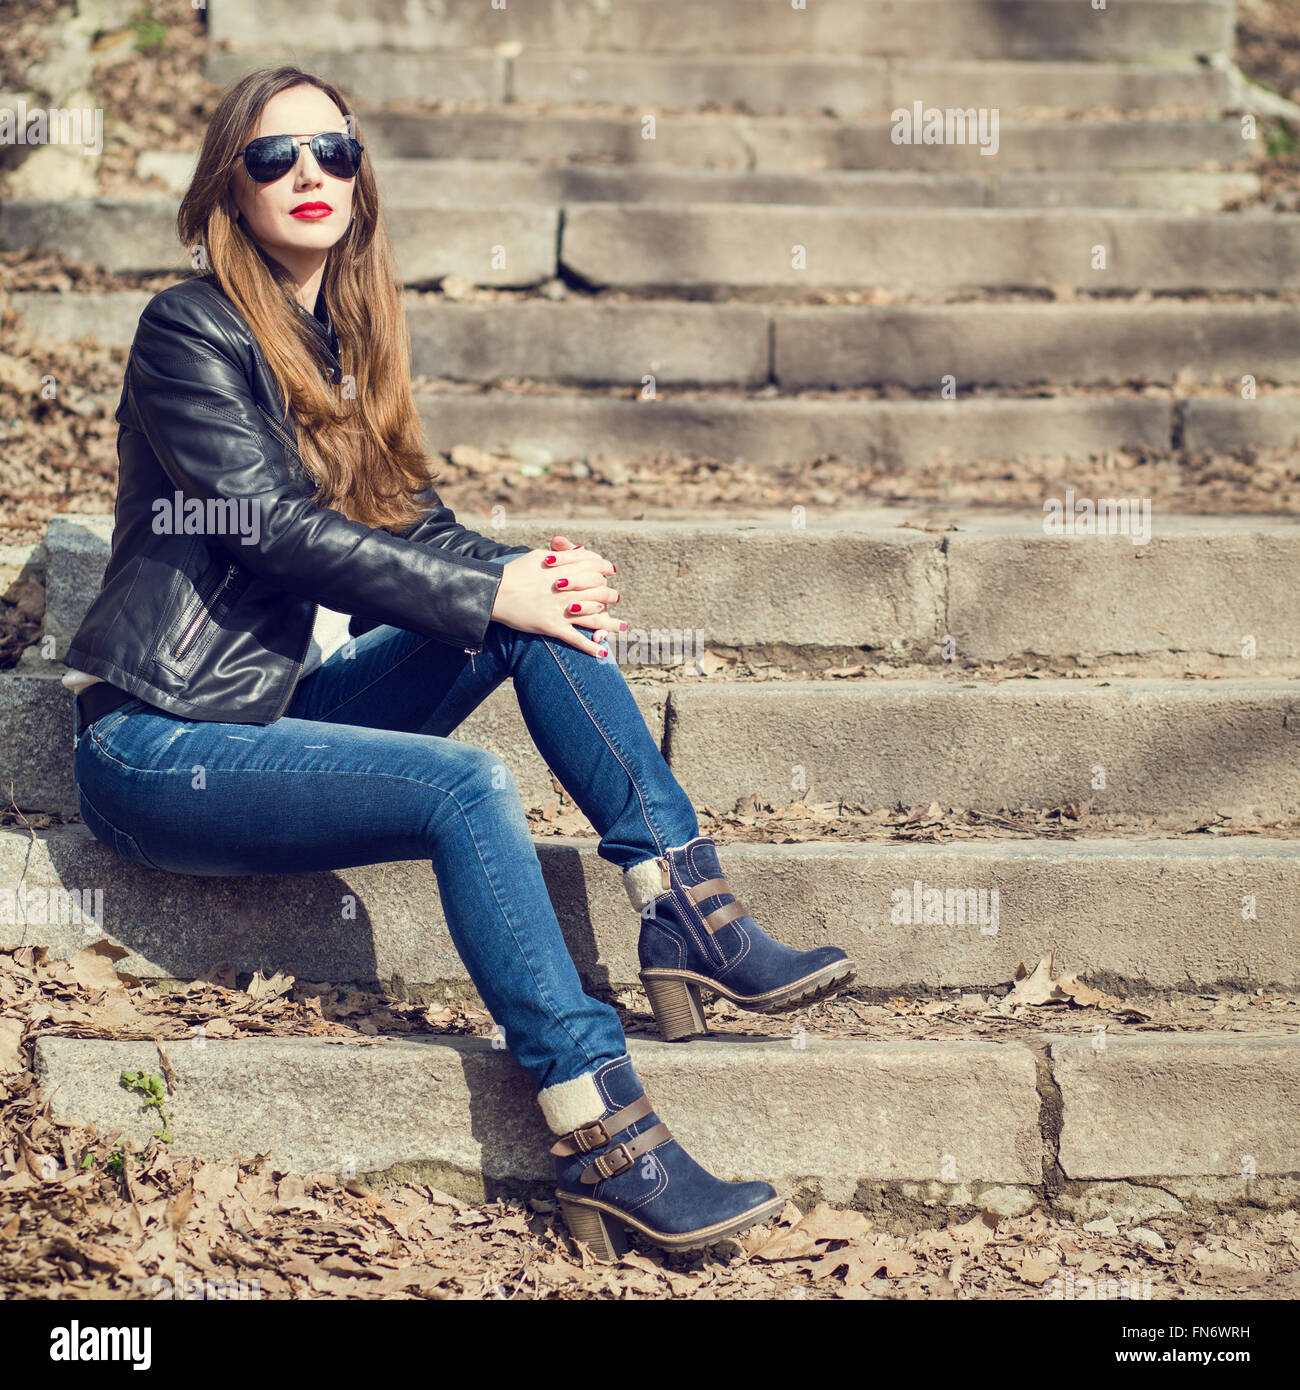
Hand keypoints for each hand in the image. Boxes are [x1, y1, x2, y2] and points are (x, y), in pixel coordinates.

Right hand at [491, 534, 622, 655]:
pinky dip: (590, 647)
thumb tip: (584, 551)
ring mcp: (560, 609)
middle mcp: (565, 589)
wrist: (494, 592)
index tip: (610, 571)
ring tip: (621, 627)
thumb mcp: (537, 556)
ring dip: (609, 623)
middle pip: (598, 590)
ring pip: (593, 615)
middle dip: (610, 595)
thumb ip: (563, 555)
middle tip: (616, 597)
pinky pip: (576, 639)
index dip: (604, 568)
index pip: (592, 566)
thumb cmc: (514, 572)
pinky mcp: (552, 627)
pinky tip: (602, 653)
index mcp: (562, 569)